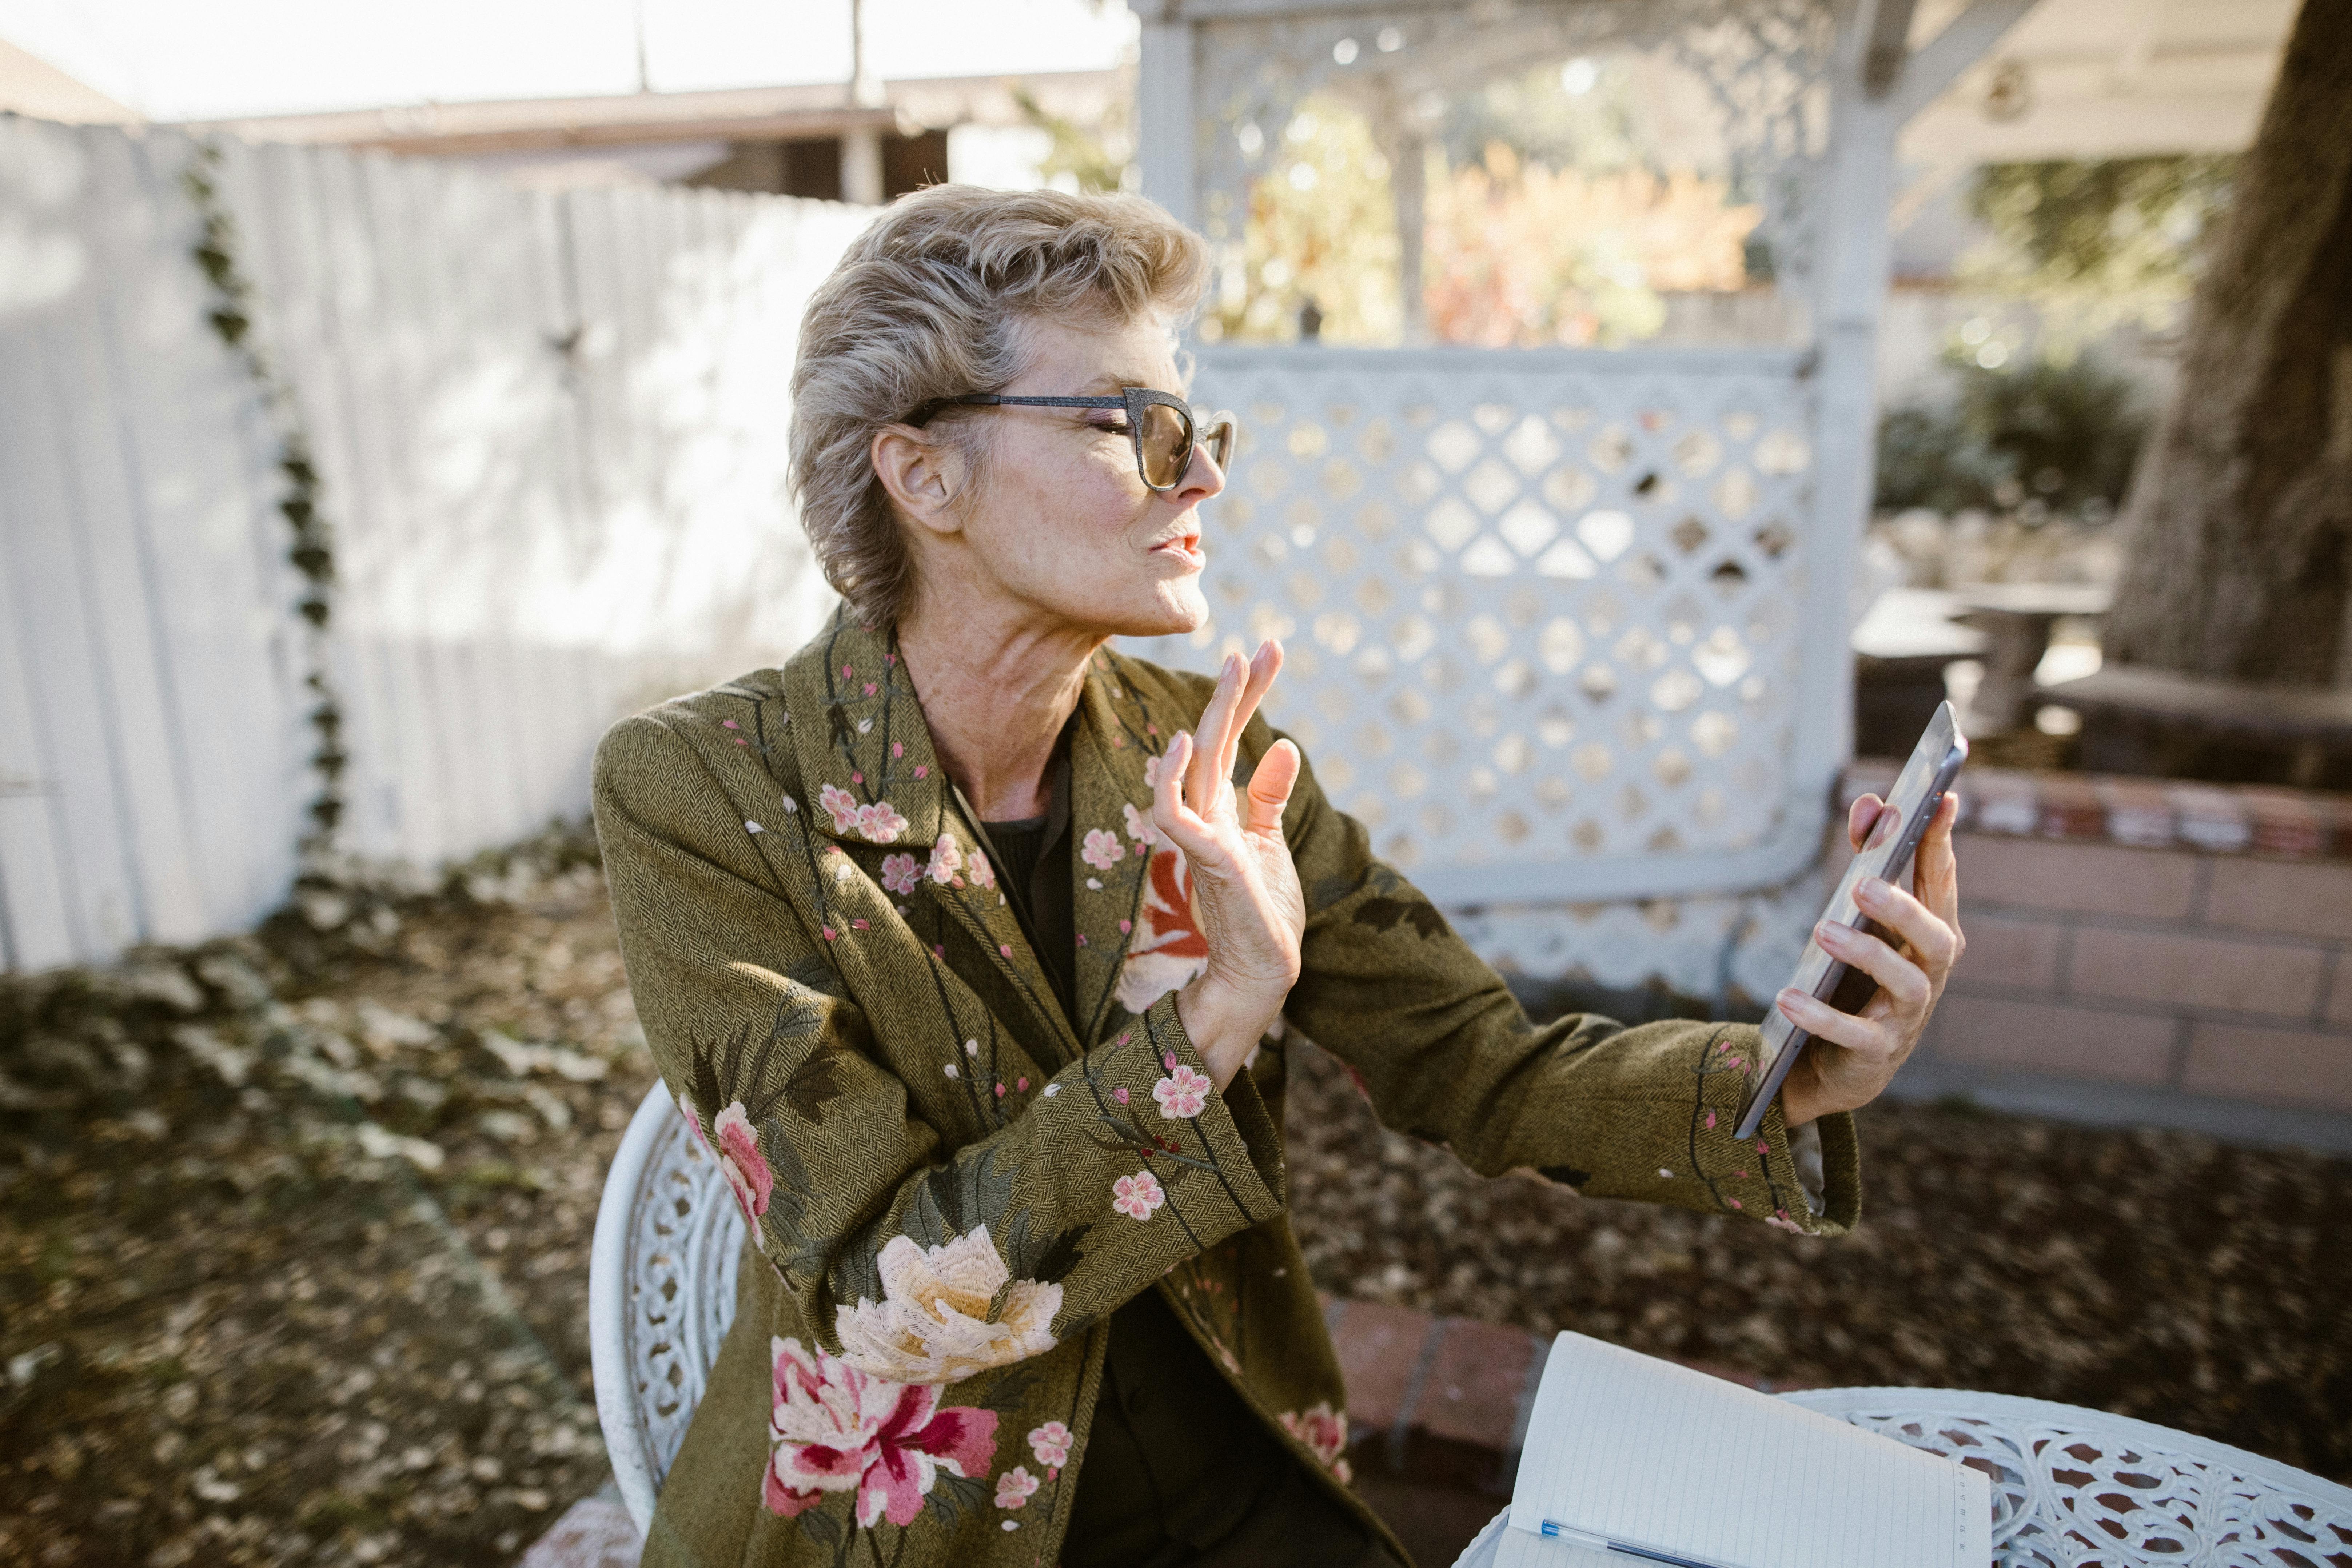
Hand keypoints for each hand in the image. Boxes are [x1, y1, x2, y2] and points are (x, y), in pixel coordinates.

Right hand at [1154, 642, 1305, 1088]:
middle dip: (1236, 692)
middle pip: (1216, 739)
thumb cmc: (1262, 913)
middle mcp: (1208, 814)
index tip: (1271, 650)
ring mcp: (1203, 835)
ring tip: (1233, 670)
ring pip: (1197, 764)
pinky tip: (1185, 743)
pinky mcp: (1205, 860)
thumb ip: (1269, 798)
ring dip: (1212, 717)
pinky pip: (1174, 812)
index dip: (1250, 696)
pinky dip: (1174, 778)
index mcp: (1223, 807)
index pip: (1234, 739)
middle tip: (1256, 647)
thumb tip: (1282, 747)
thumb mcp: (1271, 843)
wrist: (1262, 971)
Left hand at [1775, 791, 1964, 1126]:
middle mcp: (1929, 974)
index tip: (1942, 799)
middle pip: (1936, 937)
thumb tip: (1870, 804)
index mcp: (1928, 935)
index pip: (1941, 884)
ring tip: (1822, 929)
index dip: (1942, 843)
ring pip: (1907, 983)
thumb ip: (1865, 859)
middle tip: (1862, 883)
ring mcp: (1907, 1016)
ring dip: (1867, 954)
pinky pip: (1855, 1035)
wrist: (1835, 1061)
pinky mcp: (1876, 1052)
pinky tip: (1788, 997)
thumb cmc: (1854, 975)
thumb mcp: (1859, 917)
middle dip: (1905, 908)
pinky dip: (1822, 1016)